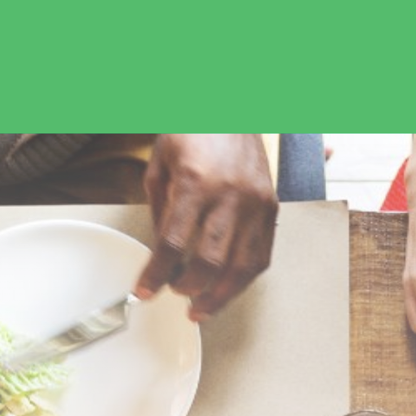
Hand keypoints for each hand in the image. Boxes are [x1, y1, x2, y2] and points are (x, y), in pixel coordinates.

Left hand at [137, 135, 277, 320]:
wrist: (231, 106)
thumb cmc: (194, 130)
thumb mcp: (161, 163)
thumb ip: (161, 209)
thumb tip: (162, 251)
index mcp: (197, 182)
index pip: (174, 243)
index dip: (156, 273)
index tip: (144, 290)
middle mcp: (231, 195)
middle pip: (210, 261)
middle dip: (188, 287)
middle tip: (174, 293)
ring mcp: (256, 203)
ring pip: (240, 267)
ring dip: (219, 295)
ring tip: (201, 309)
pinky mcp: (271, 208)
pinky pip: (261, 255)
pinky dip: (243, 279)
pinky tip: (228, 289)